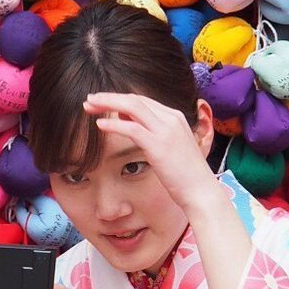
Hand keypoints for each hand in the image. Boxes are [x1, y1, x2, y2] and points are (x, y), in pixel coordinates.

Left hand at [83, 92, 223, 217]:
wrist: (200, 190)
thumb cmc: (184, 175)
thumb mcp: (168, 148)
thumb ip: (151, 133)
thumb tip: (128, 122)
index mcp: (174, 117)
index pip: (143, 101)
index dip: (120, 99)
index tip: (101, 103)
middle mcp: (171, 118)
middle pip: (135, 99)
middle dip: (109, 98)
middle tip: (89, 100)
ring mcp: (165, 130)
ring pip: (132, 107)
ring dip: (107, 104)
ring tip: (88, 106)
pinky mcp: (158, 145)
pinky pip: (131, 128)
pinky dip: (113, 124)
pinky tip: (99, 124)